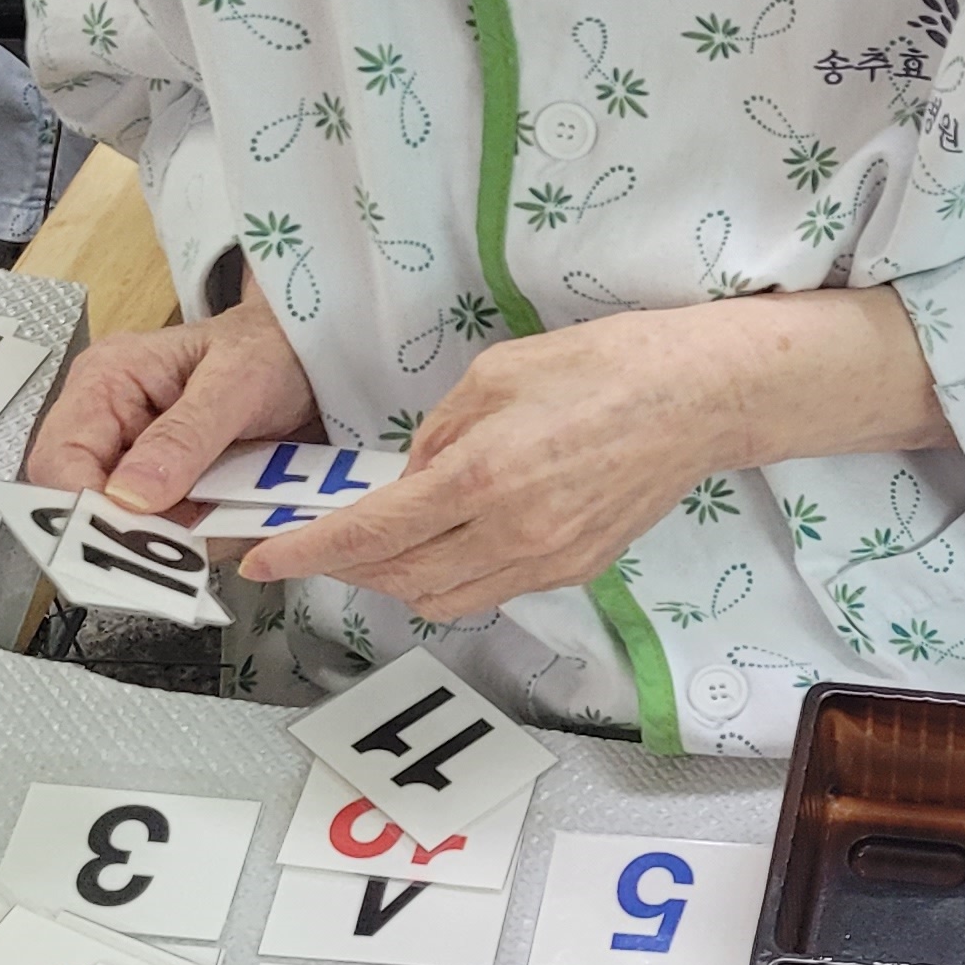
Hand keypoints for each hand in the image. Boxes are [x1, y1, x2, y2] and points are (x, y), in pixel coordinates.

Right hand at [21, 288, 318, 515]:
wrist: (315, 358)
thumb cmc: (272, 349)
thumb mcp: (236, 382)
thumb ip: (185, 435)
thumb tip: (127, 496)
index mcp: (106, 382)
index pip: (59, 458)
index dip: (81, 507)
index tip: (126, 539)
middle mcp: (111, 426)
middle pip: (85, 504)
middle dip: (134, 533)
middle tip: (185, 546)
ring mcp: (141, 464)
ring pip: (134, 530)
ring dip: (178, 543)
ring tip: (227, 519)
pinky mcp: (174, 491)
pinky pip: (176, 534)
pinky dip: (206, 538)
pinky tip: (237, 520)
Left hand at [243, 291, 950, 622]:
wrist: (700, 398)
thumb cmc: (604, 366)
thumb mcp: (495, 375)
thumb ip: (438, 436)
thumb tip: (410, 481)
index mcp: (480, 479)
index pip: (369, 536)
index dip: (307, 554)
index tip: (264, 561)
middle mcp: (511, 535)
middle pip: (399, 580)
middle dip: (348, 568)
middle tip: (320, 543)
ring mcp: (548, 561)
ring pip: (445, 598)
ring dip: (399, 580)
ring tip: (381, 546)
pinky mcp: (578, 568)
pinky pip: (493, 589)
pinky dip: (454, 575)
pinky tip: (451, 540)